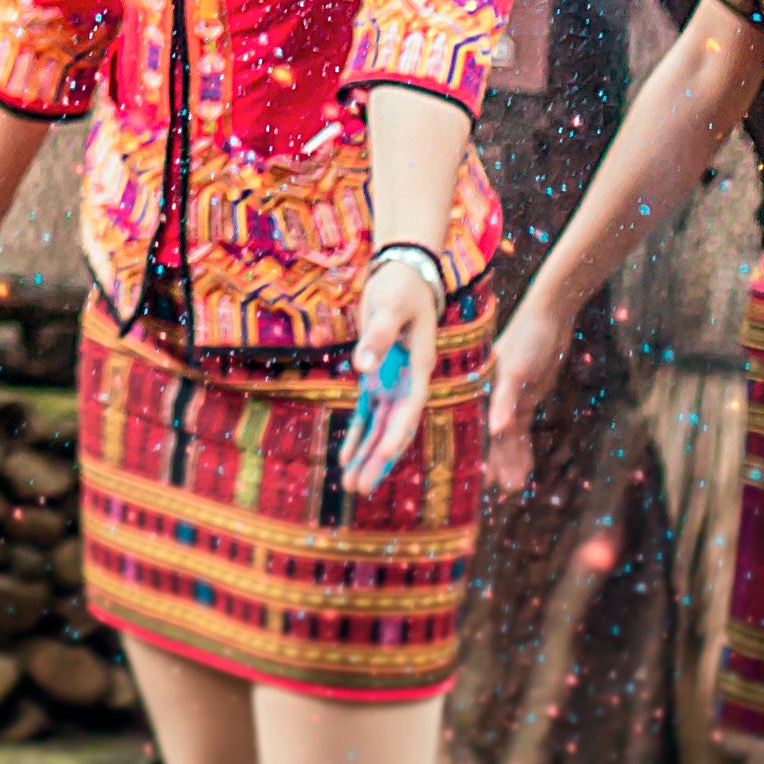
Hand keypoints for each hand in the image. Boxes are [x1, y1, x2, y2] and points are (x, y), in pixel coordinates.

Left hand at [341, 249, 448, 495]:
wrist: (403, 274)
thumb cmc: (401, 288)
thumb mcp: (390, 306)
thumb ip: (378, 335)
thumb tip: (361, 366)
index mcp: (418, 368)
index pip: (409, 409)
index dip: (397, 434)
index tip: (384, 458)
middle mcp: (407, 382)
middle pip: (393, 428)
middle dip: (378, 459)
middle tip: (360, 489)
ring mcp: (391, 382)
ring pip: (379, 427)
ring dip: (366, 454)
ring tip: (352, 485)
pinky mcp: (376, 377)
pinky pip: (365, 413)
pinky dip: (356, 434)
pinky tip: (345, 457)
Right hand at [480, 305, 565, 497]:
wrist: (551, 316)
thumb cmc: (529, 337)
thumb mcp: (517, 370)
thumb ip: (505, 401)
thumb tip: (497, 431)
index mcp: (482, 388)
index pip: (479, 429)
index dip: (480, 455)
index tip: (482, 483)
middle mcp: (491, 396)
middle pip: (494, 437)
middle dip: (499, 465)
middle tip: (506, 494)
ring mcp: (509, 398)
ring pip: (510, 438)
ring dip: (513, 462)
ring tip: (516, 490)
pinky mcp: (525, 397)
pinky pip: (522, 429)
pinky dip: (524, 448)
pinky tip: (526, 468)